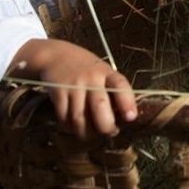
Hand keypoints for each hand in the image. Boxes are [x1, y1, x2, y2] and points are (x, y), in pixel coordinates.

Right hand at [10, 38, 136, 139]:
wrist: (56, 55)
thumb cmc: (86, 69)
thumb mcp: (102, 73)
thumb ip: (111, 92)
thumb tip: (120, 121)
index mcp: (106, 72)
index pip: (120, 85)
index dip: (127, 102)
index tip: (131, 118)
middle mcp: (91, 77)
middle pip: (100, 107)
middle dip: (105, 127)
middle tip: (108, 132)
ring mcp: (74, 85)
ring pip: (80, 119)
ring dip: (85, 133)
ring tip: (89, 133)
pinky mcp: (58, 92)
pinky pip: (64, 118)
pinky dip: (69, 128)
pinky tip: (73, 125)